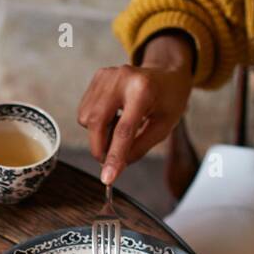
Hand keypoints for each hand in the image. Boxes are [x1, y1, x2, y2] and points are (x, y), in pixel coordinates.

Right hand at [77, 33, 193, 184]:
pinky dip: (94, 123)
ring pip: (87, 118)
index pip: (124, 130)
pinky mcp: (98, 77)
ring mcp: (107, 75)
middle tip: (109, 160)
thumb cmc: (168, 101)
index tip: (107, 178)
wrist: (166, 74)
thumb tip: (114, 167)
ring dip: (98, 134)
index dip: (114, 157)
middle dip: (99, 148)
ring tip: (118, 129)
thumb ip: (138, 149)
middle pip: (97, 123)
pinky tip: (112, 117)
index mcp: (143, 90)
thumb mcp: (162, 128)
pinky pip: (85, 110)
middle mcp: (122, 78)